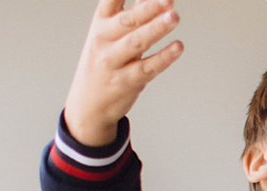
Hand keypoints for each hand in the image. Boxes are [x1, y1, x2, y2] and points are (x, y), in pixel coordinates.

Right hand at [64, 0, 183, 145]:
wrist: (89, 105)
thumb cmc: (106, 62)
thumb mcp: (111, 36)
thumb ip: (134, 16)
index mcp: (100, 23)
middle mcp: (104, 41)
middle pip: (128, 21)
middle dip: (148, 8)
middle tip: (168, 0)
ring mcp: (114, 63)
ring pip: (137, 43)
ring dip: (157, 29)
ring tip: (175, 16)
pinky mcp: (127, 82)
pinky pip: (148, 68)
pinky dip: (164, 57)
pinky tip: (178, 47)